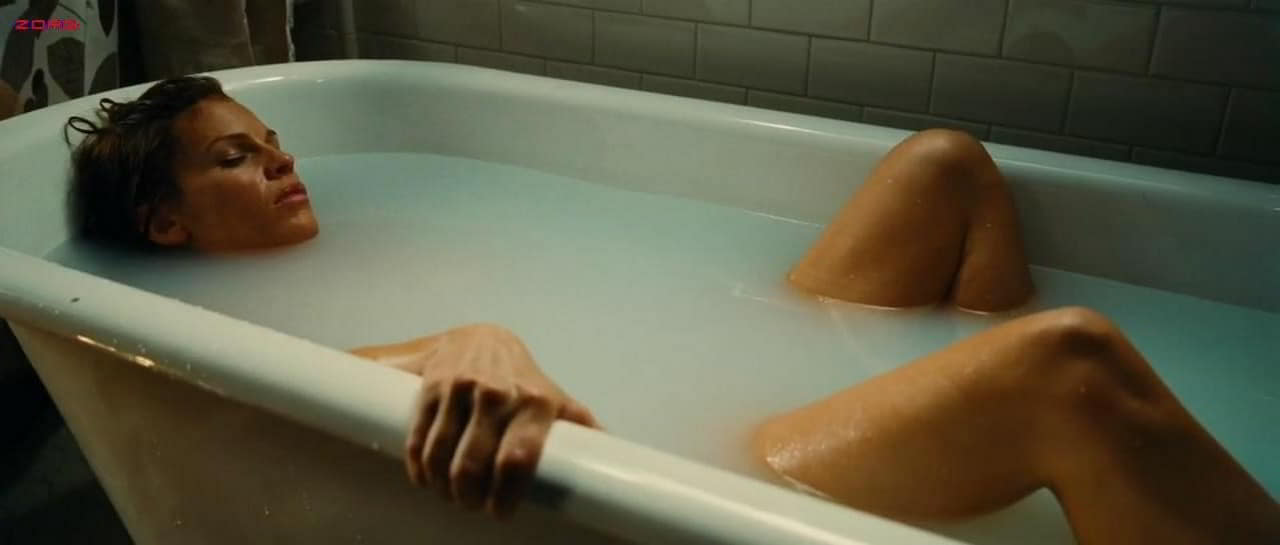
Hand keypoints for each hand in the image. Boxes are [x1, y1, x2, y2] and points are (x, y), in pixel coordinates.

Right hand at [365, 323, 598, 517]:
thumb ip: (577, 427)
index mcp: (535, 402)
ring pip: (441, 456)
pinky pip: (420, 439)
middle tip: (472, 505)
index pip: (516, 460)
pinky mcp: (432, 387)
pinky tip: (426, 479)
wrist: (482, 339)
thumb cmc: (523, 379)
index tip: (500, 512)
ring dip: (442, 487)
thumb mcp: (555, 398)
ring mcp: (461, 389)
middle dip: (468, 497)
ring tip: (451, 495)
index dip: (504, 494)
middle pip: (473, 465)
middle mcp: (497, 394)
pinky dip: (419, 468)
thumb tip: (613, 455)